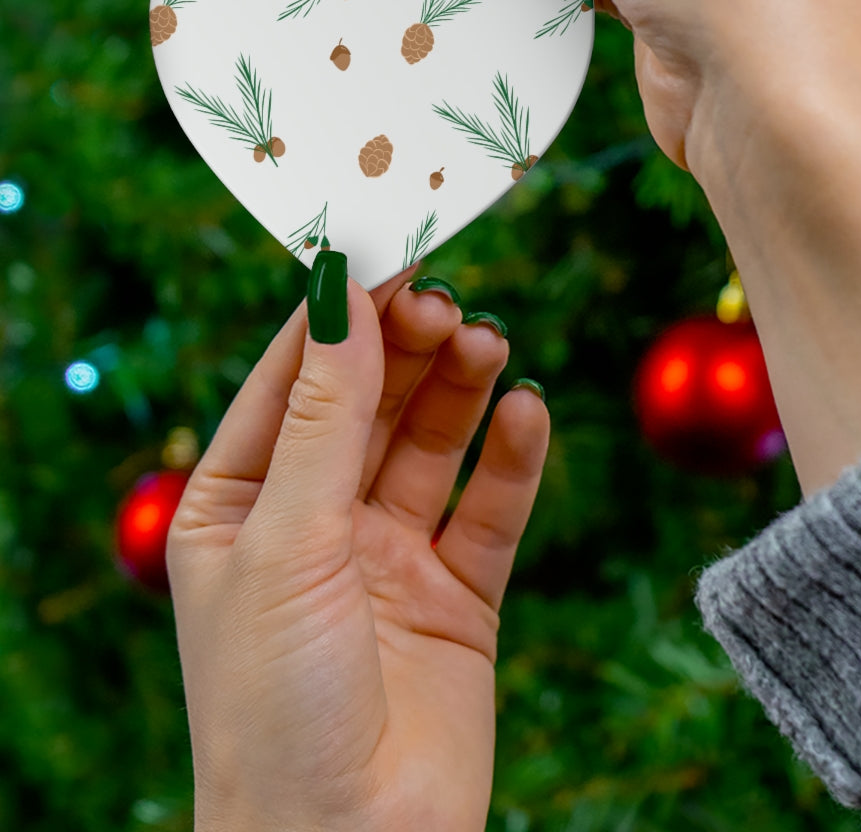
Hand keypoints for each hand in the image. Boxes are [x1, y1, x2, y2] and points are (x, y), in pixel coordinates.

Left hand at [167, 266, 548, 831]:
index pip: (292, 380)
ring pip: (433, 443)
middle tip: (446, 300)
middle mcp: (316, 522)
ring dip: (461, 389)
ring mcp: (390, 556)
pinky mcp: (459, 594)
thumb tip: (340, 293)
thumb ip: (325, 417)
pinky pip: (491, 508)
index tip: (385, 248)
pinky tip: (527, 413)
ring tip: (489, 343)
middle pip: (371, 402)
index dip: (338, 314)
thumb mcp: (287, 541)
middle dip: (406, 347)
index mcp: (240, 506)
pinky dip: (512, 458)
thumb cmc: (274, 705)